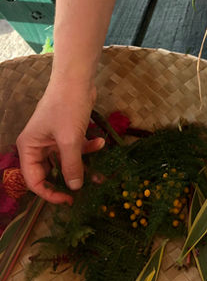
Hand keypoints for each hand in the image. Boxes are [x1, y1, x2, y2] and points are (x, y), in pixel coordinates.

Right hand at [16, 79, 104, 203]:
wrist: (78, 80)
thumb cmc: (67, 107)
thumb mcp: (70, 140)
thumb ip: (72, 165)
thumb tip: (74, 187)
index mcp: (30, 148)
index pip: (34, 179)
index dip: (49, 193)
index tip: (68, 200)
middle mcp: (39, 145)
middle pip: (52, 171)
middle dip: (70, 179)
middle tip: (86, 189)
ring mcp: (54, 138)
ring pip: (68, 159)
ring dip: (84, 164)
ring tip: (102, 174)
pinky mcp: (68, 131)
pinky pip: (77, 146)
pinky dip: (88, 147)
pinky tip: (101, 141)